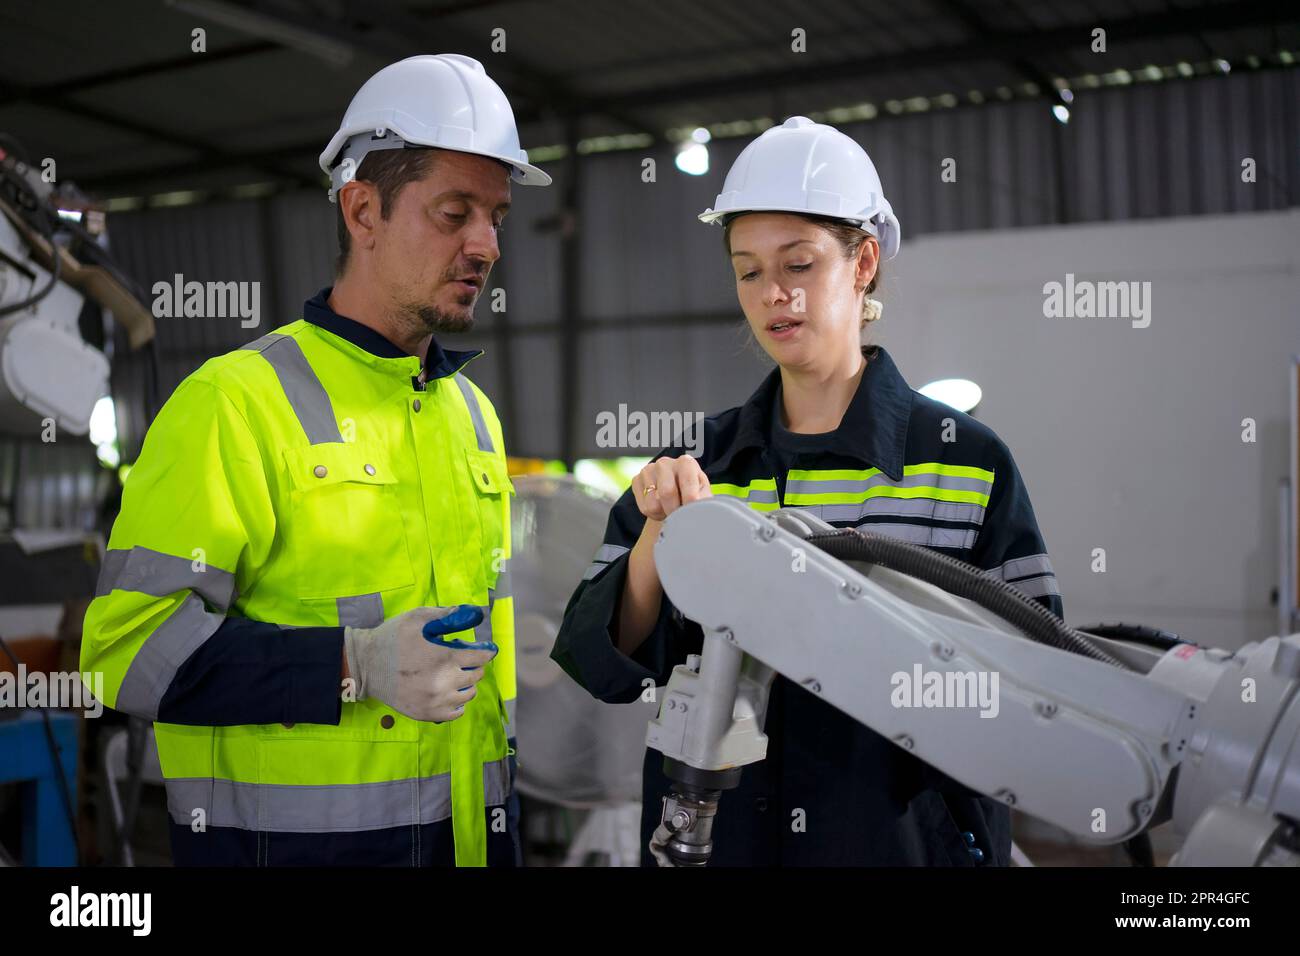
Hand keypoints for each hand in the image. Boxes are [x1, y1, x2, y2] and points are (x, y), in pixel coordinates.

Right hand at [343, 606, 496, 722]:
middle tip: (460, 658)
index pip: (481, 657)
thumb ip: (448, 616)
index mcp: (445, 657)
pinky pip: (456, 712)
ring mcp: (436, 701)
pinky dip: (457, 702)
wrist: (365, 665)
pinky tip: (448, 691)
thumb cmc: (392, 638)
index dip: (485, 650)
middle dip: (473, 664)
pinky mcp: (427, 714)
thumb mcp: (418, 617)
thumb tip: (474, 614)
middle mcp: (444, 682)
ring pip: (469, 694)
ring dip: (466, 682)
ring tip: (454, 674)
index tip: (485, 648)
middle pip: (476, 675)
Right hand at [631, 455, 711, 522]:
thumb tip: (698, 512)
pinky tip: (660, 507)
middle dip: (674, 511)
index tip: (692, 514)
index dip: (690, 504)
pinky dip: (653, 514)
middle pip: (666, 493)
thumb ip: (703, 501)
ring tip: (670, 509)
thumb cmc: (692, 492)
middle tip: (680, 517)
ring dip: (663, 514)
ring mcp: (648, 470)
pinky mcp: (636, 479)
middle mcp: (665, 462)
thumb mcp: (702, 494)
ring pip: (653, 504)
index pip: (687, 484)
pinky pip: (644, 507)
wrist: (675, 492)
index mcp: (686, 463)